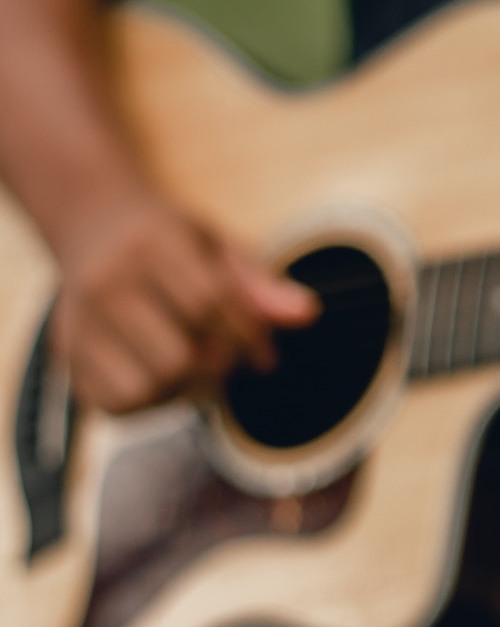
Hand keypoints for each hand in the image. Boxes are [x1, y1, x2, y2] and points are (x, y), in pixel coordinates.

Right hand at [52, 191, 318, 412]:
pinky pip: (115, 404)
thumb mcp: (218, 246)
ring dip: (187, 389)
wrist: (92, 223)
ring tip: (199, 367)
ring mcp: (78, 321)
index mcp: (149, 245)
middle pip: (179, 356)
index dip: (249, 336)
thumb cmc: (169, 240)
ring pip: (147, 388)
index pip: (209, 304)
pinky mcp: (65, 353)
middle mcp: (105, 283)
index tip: (265, 351)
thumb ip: (261, 284)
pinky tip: (167, 378)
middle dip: (220, 366)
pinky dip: (151, 403)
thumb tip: (308, 314)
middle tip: (232, 359)